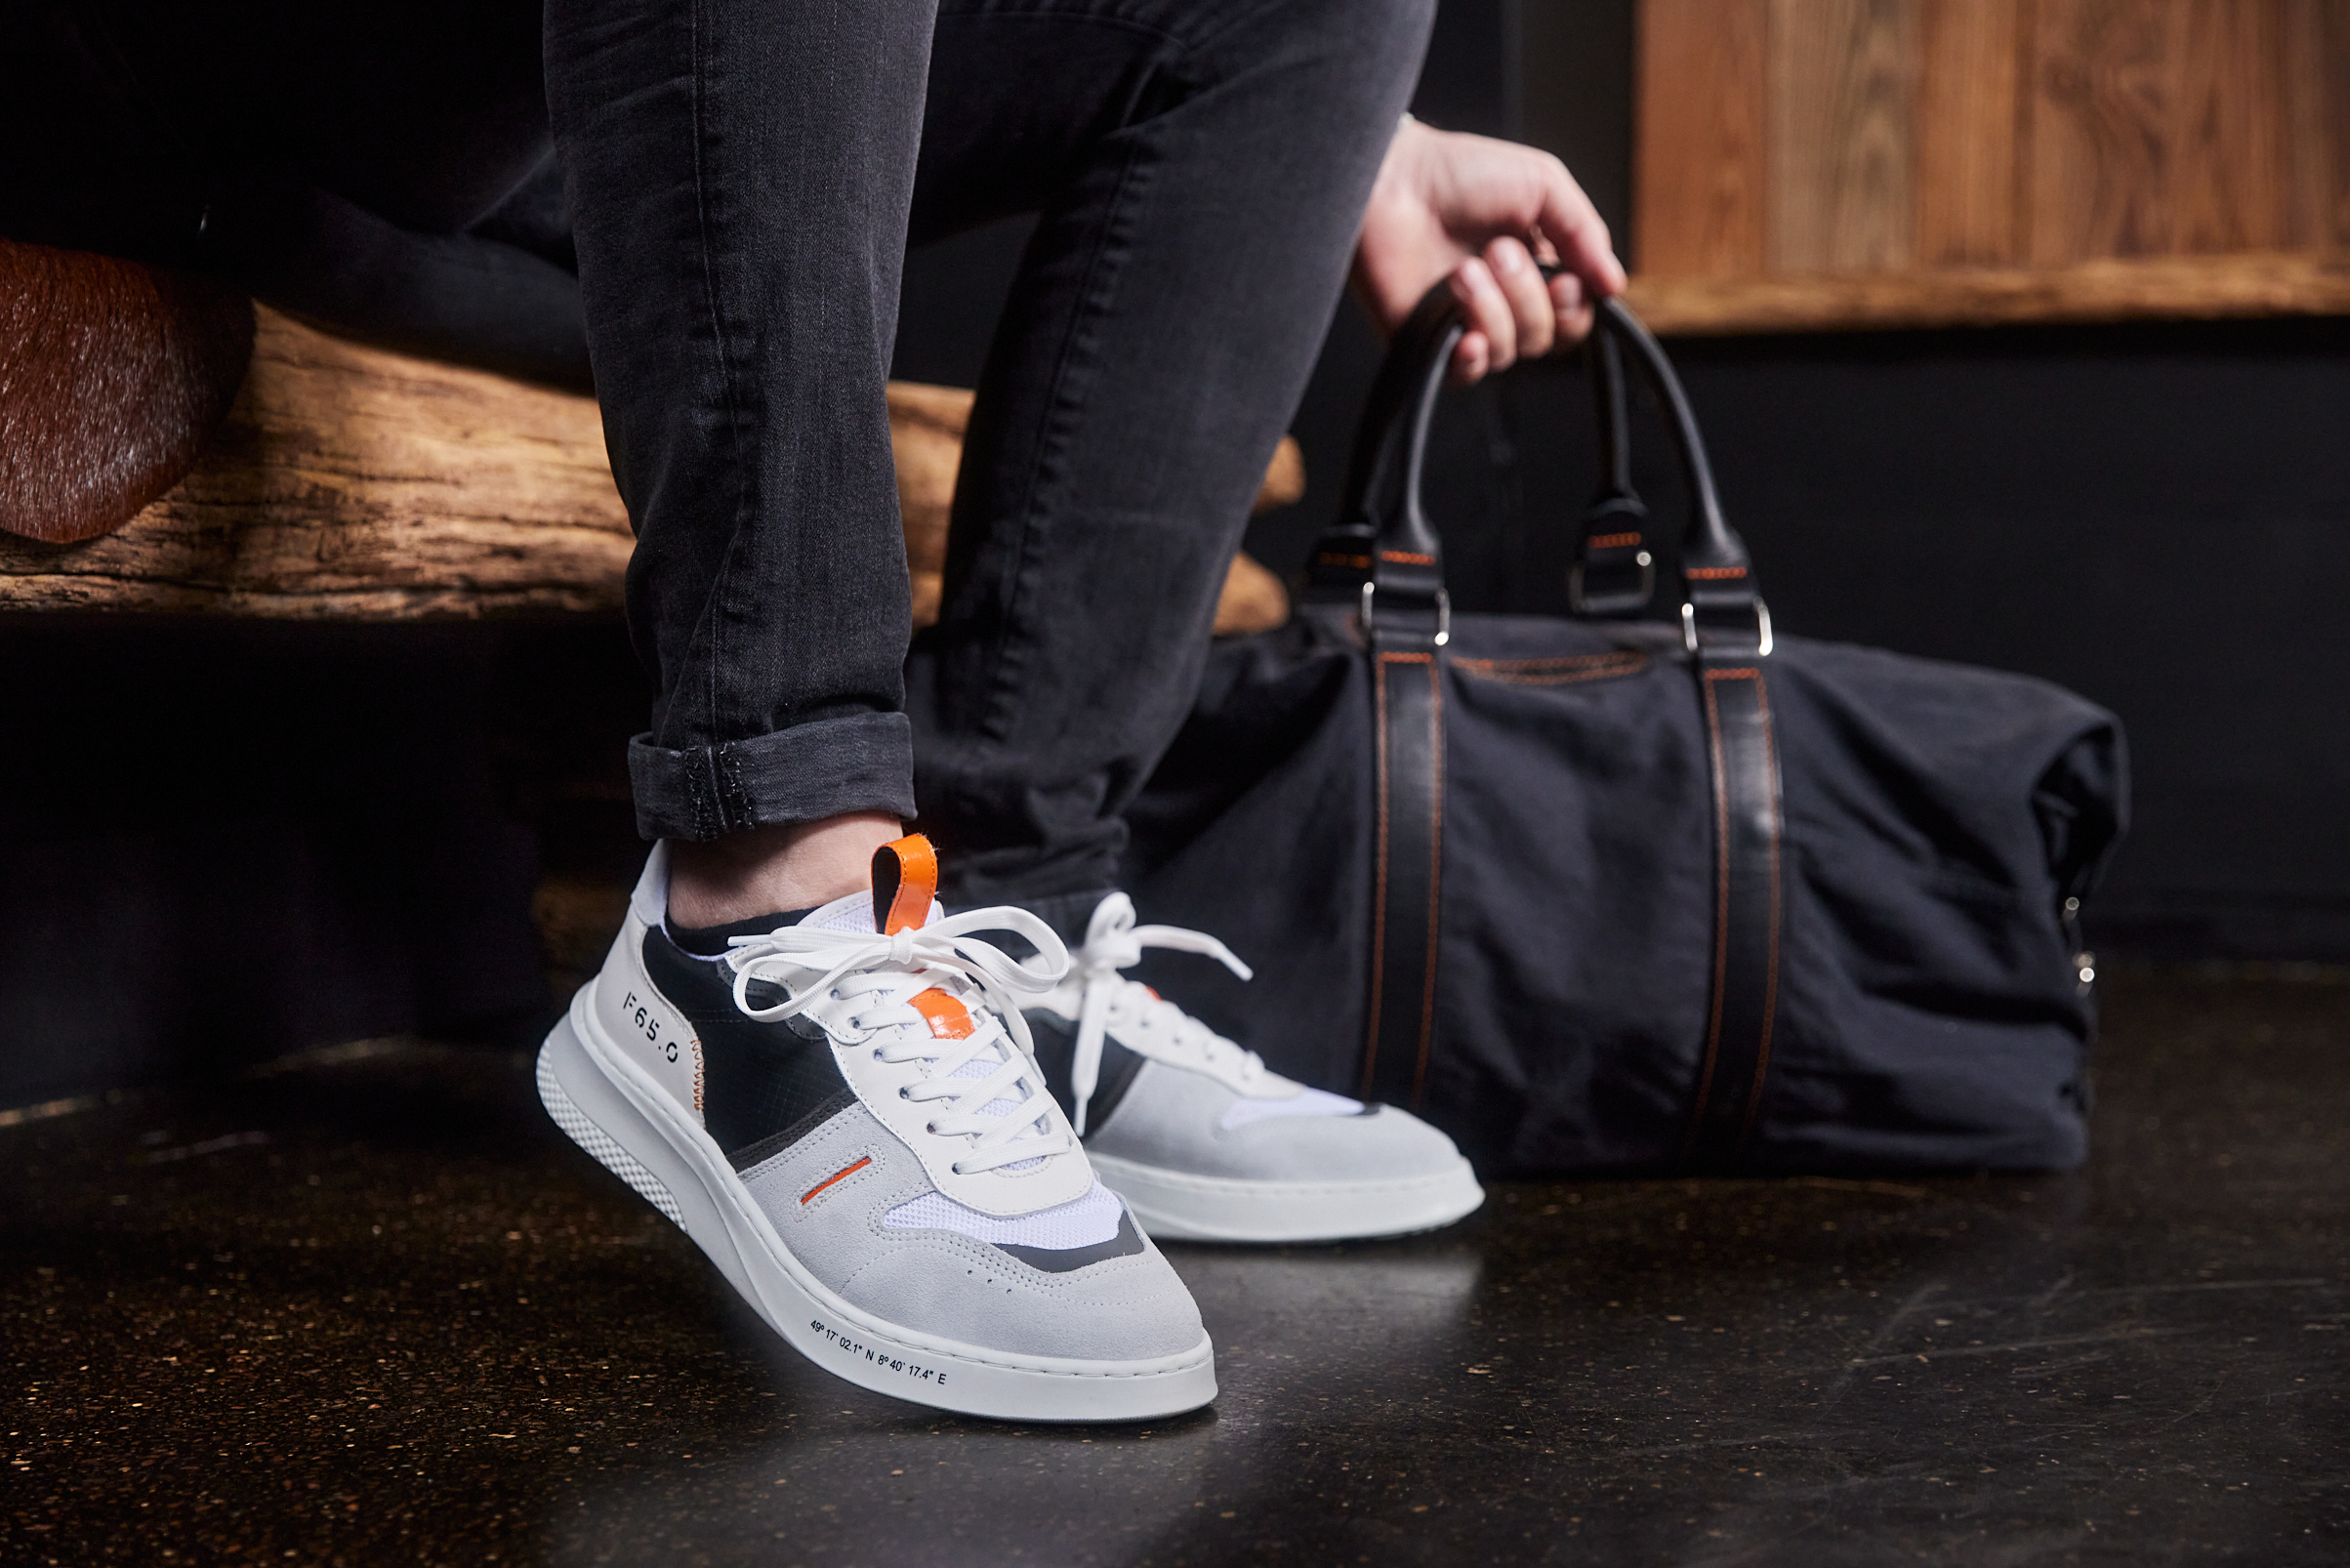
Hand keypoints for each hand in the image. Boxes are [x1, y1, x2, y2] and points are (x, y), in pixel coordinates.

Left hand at [1351, 116, 1626, 384]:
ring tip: (1463, 268)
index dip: (1575, 307)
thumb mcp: (1544, 184)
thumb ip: (1585, 233)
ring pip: (1510, 352)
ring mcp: (1465, 324)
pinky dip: (1474, 355)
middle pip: (1546, 339)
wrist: (1393, 179)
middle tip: (1497, 251)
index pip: (1574, 317)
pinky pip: (1467, 375)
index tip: (1563, 278)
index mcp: (1537, 269)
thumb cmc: (1462, 172)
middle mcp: (1503, 302)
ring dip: (1493, 308)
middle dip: (1529, 296)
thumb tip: (1614, 285)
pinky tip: (1464, 333)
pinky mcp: (1427, 343)